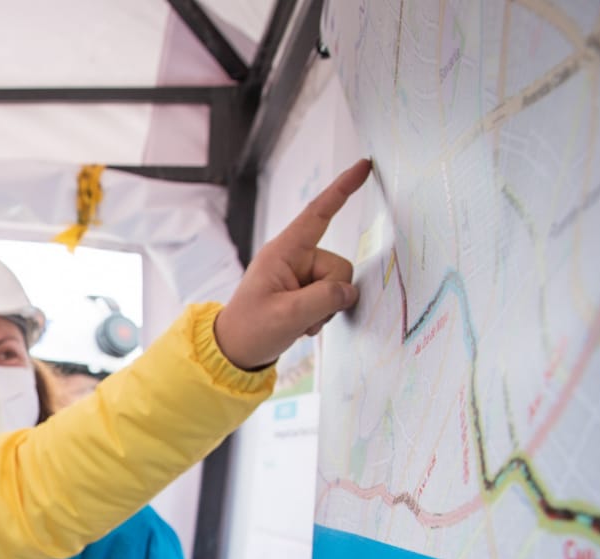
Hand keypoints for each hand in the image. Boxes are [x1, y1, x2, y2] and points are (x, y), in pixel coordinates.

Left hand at [214, 159, 372, 369]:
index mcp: (283, 252)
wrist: (236, 350)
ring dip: (325, 309)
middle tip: (302, 316)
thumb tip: (349, 292)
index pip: (317, 213)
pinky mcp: (306, 290)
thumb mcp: (286, 316)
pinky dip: (322, 315)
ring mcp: (301, 274)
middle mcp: (294, 257)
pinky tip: (301, 324)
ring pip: (340, 285)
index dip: (342, 189)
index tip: (363, 166)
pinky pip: (333, 297)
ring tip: (298, 321)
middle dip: (330, 296)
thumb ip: (323, 300)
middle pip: (340, 267)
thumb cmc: (251, 329)